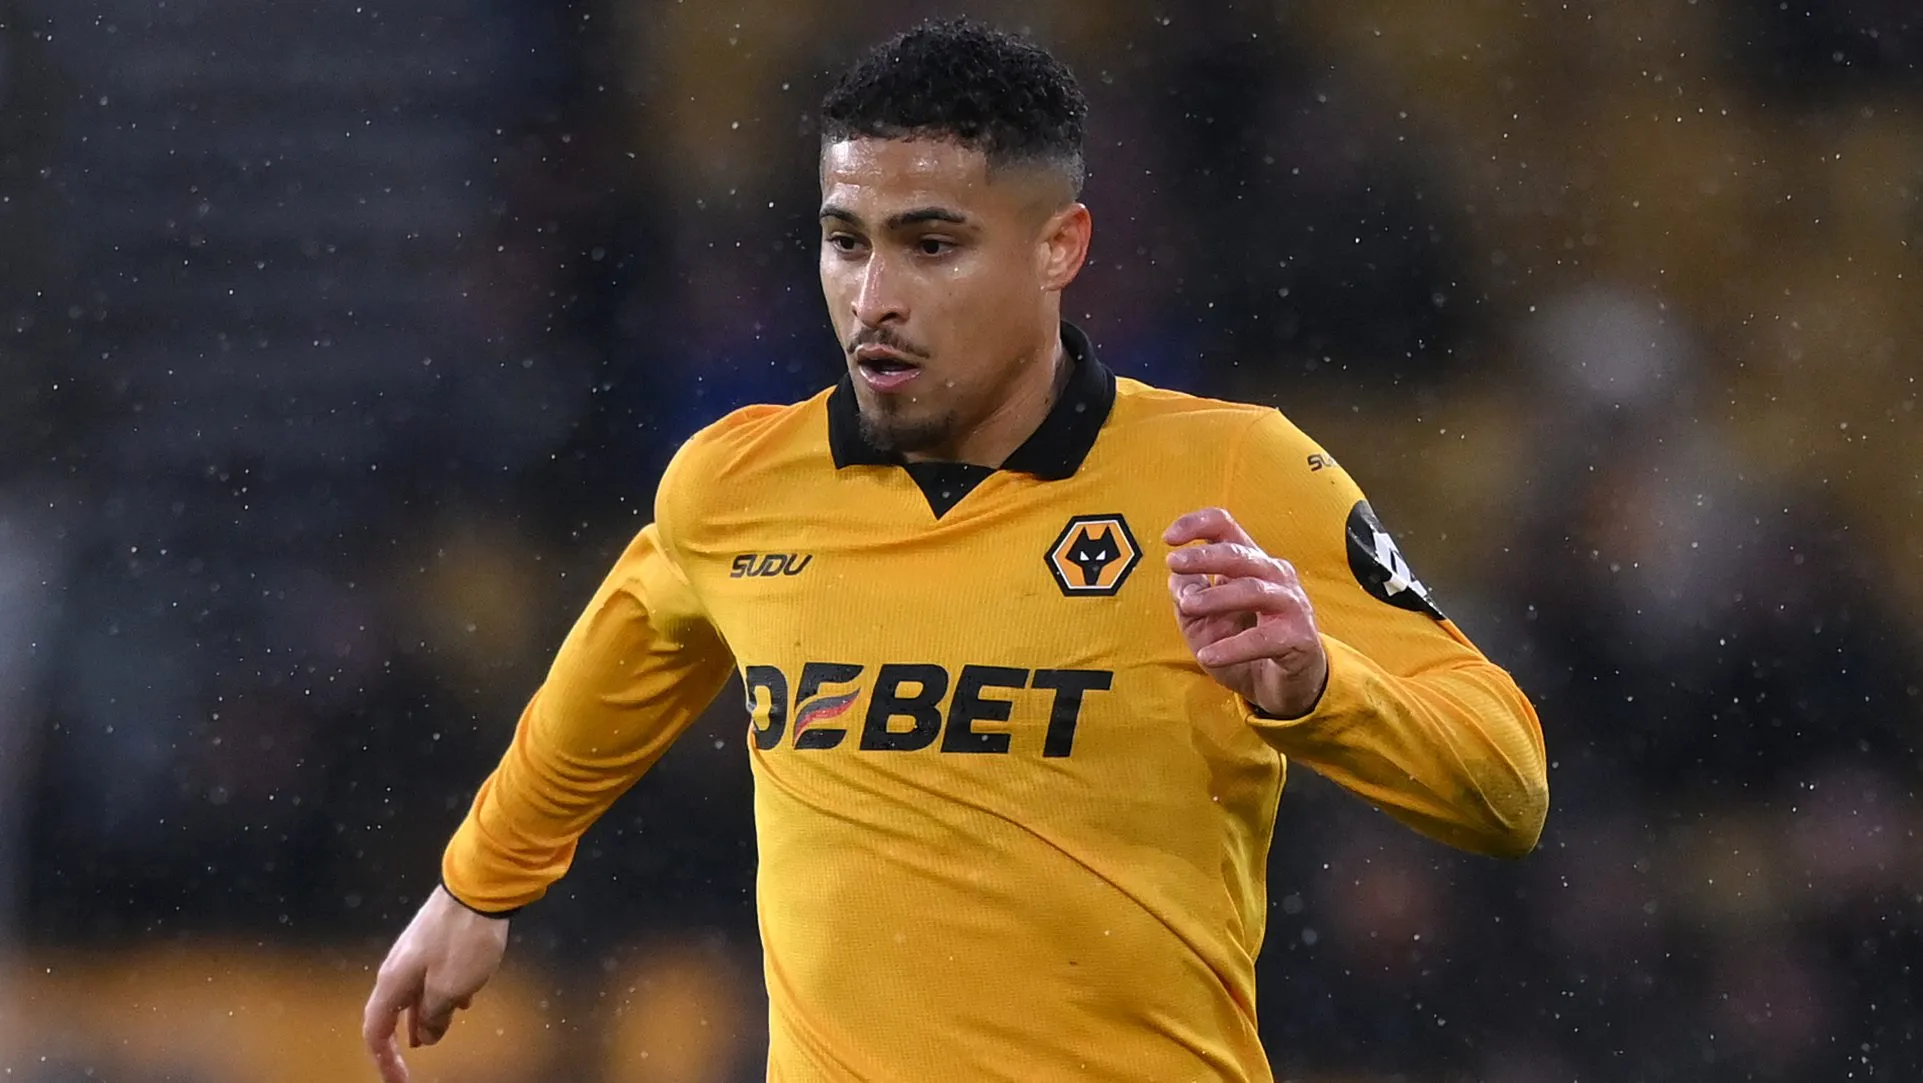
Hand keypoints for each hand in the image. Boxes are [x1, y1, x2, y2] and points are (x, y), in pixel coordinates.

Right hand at [362, 885, 511, 1082]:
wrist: (480, 885)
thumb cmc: (464, 939)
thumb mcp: (451, 989)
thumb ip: (435, 1016)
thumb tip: (427, 1035)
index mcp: (393, 981)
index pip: (375, 1031)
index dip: (384, 1061)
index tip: (400, 1081)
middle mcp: (398, 967)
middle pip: (393, 1012)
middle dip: (407, 1037)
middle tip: (419, 1059)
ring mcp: (416, 951)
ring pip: (416, 993)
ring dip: (429, 1015)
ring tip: (444, 1030)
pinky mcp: (436, 940)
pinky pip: (433, 976)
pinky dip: (444, 993)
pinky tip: (466, 999)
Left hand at [1165, 507, 1328, 718]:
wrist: (1282, 684)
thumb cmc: (1242, 643)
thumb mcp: (1202, 622)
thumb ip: (1187, 596)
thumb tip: (1177, 578)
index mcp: (1249, 562)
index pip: (1225, 528)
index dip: (1196, 525)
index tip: (1168, 538)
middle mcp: (1273, 575)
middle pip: (1238, 555)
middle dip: (1204, 556)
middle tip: (1173, 562)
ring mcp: (1290, 603)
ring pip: (1252, 590)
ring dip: (1216, 596)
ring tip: (1187, 606)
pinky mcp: (1298, 636)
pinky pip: (1263, 638)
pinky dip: (1233, 647)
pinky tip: (1208, 656)